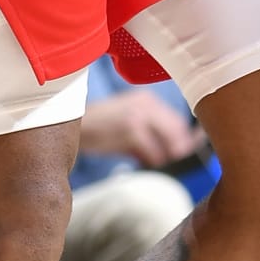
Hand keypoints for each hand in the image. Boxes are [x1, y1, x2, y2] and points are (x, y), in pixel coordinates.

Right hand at [80, 90, 198, 167]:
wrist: (72, 126)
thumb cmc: (99, 127)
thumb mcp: (127, 119)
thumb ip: (151, 130)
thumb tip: (177, 151)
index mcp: (147, 99)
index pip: (178, 121)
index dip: (185, 140)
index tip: (187, 152)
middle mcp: (147, 104)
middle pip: (178, 132)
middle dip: (179, 150)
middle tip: (174, 162)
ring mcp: (140, 117)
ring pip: (168, 145)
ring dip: (164, 158)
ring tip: (151, 160)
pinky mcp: (131, 131)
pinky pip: (153, 154)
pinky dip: (151, 162)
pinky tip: (139, 160)